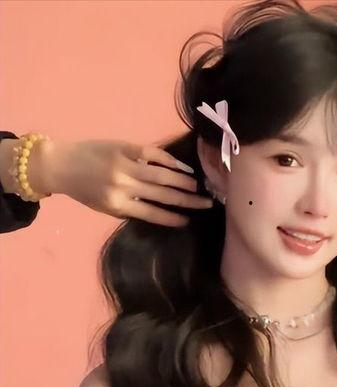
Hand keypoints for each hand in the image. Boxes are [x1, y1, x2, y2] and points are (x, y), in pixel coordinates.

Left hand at [31, 138, 212, 226]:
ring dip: (184, 181)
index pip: (152, 214)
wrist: (60, 164)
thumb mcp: (104, 206)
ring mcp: (125, 165)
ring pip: (162, 174)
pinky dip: (170, 161)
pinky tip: (183, 167)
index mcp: (117, 204)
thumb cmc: (83, 189)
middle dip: (188, 200)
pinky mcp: (125, 147)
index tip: (189, 221)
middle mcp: (123, 186)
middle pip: (163, 195)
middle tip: (207, 203)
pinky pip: (153, 154)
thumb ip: (130, 208)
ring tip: (199, 186)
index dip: (172, 218)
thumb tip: (160, 210)